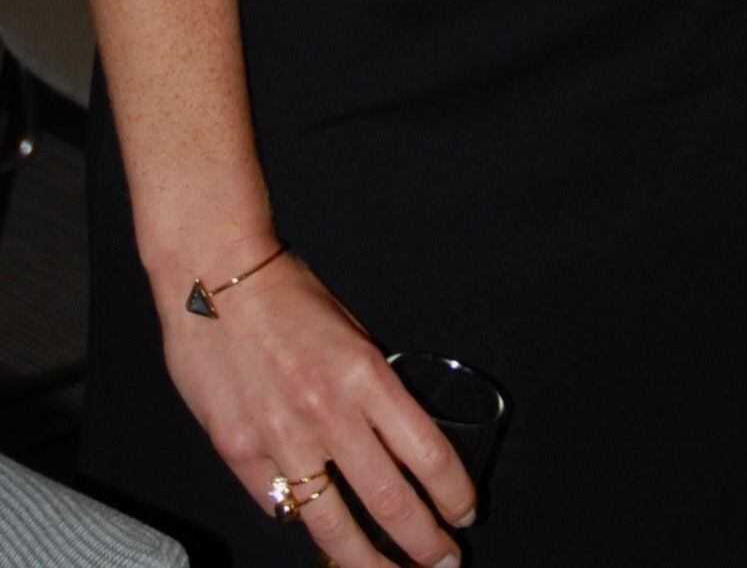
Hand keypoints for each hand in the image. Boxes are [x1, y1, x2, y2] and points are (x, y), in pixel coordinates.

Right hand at [160, 250, 474, 564]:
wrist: (213, 277)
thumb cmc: (287, 294)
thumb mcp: (350, 330)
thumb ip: (369, 386)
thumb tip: (389, 432)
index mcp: (365, 376)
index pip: (425, 453)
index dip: (452, 493)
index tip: (464, 513)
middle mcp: (328, 415)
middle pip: (389, 501)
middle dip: (424, 542)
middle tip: (444, 562)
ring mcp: (280, 440)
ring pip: (333, 525)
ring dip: (369, 563)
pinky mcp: (238, 454)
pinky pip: (280, 505)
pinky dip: (304, 522)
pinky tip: (322, 536)